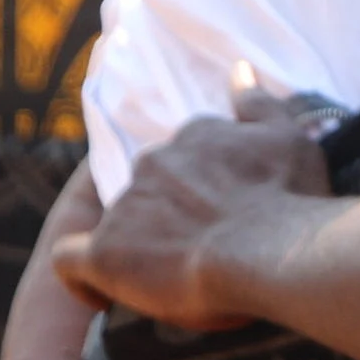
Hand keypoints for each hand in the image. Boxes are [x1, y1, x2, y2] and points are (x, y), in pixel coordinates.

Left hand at [49, 64, 333, 329]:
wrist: (271, 251)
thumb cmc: (289, 196)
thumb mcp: (290, 138)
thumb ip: (258, 103)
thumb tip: (238, 69)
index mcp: (194, 137)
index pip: (186, 155)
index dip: (201, 186)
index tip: (221, 209)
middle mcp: (153, 162)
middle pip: (151, 185)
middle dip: (170, 210)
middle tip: (205, 243)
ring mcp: (127, 206)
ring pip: (121, 220)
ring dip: (141, 241)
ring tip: (176, 273)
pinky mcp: (105, 252)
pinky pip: (69, 259)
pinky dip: (81, 275)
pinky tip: (103, 290)